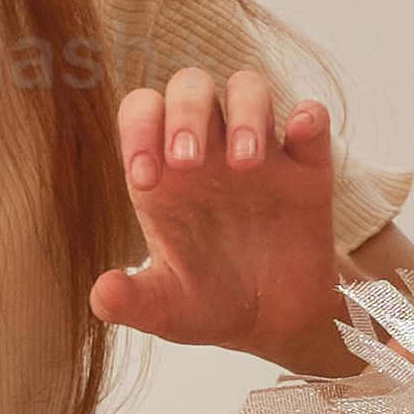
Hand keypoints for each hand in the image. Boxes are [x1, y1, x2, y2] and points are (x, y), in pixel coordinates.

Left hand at [91, 70, 349, 364]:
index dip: (137, 130)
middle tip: (188, 163)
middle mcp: (210, 151)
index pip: (143, 112)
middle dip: (185, 113)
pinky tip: (300, 132)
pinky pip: (312, 122)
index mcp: (166, 173)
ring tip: (245, 164)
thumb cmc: (210, 303)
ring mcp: (261, 154)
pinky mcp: (308, 170)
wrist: (274, 324)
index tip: (145, 179)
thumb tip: (101, 294)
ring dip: (245, 112)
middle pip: (191, 88)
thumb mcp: (166, 309)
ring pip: (248, 88)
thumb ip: (131, 301)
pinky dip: (309, 117)